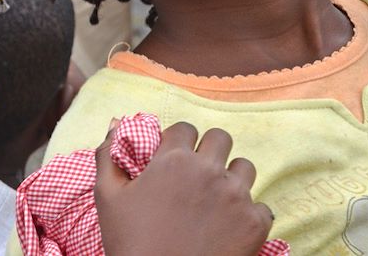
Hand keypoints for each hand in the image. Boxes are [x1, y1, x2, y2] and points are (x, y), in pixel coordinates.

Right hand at [95, 122, 272, 255]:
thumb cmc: (130, 242)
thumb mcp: (107, 196)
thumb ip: (108, 154)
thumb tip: (116, 124)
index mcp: (173, 160)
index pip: (185, 129)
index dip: (177, 141)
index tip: (171, 158)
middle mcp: (209, 171)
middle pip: (220, 138)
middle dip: (208, 151)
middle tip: (195, 174)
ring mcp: (236, 197)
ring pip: (245, 168)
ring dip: (230, 177)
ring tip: (214, 198)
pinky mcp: (255, 224)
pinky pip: (261, 206)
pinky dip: (247, 214)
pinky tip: (227, 226)